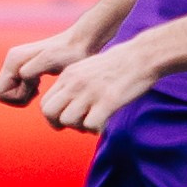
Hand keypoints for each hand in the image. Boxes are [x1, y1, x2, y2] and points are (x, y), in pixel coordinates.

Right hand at [0, 28, 94, 107]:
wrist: (81, 42)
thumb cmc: (70, 53)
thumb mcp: (50, 63)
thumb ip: (30, 72)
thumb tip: (20, 77)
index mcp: (13, 61)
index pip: (0, 94)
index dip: (17, 99)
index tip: (36, 91)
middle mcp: (11, 60)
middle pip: (2, 93)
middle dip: (19, 97)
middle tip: (38, 90)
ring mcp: (16, 63)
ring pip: (10, 90)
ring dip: (24, 94)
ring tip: (40, 87)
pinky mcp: (24, 66)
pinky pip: (17, 86)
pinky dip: (27, 90)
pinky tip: (40, 84)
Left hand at [35, 42, 159, 133]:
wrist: (141, 57)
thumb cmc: (119, 64)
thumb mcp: (87, 69)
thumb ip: (74, 84)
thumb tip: (69, 104)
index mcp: (68, 75)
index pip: (45, 103)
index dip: (52, 117)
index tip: (65, 120)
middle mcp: (75, 83)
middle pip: (49, 113)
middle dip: (59, 124)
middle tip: (76, 125)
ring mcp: (90, 92)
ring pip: (68, 120)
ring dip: (79, 127)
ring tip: (93, 123)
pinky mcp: (108, 101)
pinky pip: (90, 124)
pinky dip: (96, 129)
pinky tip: (105, 124)